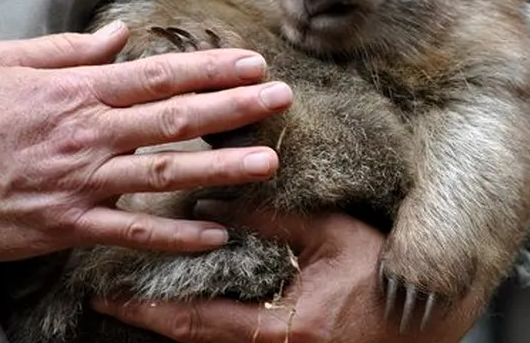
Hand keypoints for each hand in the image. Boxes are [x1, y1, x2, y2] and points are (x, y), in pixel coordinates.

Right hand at [0, 21, 292, 261]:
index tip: (254, 63)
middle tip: (283, 100)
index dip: (213, 68)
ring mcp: (81, 181)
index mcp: (79, 90)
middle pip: (176, 117)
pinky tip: (216, 234)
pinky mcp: (68, 224)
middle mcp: (89, 133)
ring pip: (165, 173)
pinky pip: (131, 231)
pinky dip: (175, 236)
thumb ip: (70, 48)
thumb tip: (121, 33)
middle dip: (235, 107)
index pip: (161, 74)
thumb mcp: (9, 59)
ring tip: (269, 162)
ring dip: (221, 168)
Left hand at [92, 207, 487, 342]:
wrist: (426, 321)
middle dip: (147, 321)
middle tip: (104, 299)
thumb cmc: (385, 275)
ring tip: (131, 298)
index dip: (149, 311)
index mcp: (285, 328)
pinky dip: (201, 323)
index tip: (108, 296)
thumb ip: (276, 218)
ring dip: (171, 322)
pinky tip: (181, 303)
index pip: (200, 321)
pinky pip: (231, 339)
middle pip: (194, 342)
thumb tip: (218, 199)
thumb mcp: (335, 235)